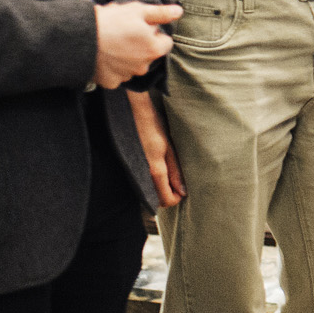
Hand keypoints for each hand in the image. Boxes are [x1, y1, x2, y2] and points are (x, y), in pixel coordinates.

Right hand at [94, 2, 178, 88]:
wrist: (79, 38)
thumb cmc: (111, 22)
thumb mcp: (138, 10)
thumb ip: (161, 13)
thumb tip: (179, 13)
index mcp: (154, 49)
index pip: (165, 42)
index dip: (153, 32)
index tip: (140, 27)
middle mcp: (144, 66)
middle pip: (149, 54)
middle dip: (142, 45)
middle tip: (124, 33)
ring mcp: (127, 76)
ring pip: (134, 65)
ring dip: (128, 57)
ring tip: (112, 43)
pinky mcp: (111, 82)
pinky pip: (117, 75)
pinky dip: (113, 67)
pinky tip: (104, 56)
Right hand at [127, 91, 184, 206]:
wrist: (133, 112)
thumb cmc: (154, 126)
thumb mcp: (170, 148)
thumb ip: (175, 171)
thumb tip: (182, 191)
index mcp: (155, 170)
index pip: (166, 200)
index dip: (177, 198)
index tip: (184, 189)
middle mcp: (142, 175)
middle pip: (157, 200)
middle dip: (169, 195)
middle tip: (178, 182)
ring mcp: (134, 172)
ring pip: (149, 192)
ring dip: (160, 189)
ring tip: (170, 173)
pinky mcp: (130, 167)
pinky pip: (142, 183)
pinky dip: (152, 182)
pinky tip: (159, 169)